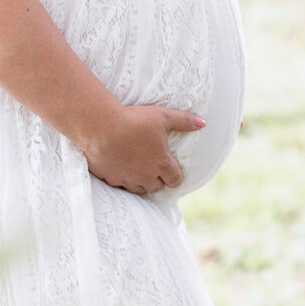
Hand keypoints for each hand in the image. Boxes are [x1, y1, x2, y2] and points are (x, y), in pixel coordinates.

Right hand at [82, 105, 205, 197]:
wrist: (101, 127)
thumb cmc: (134, 120)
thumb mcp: (162, 116)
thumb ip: (184, 121)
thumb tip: (203, 122)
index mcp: (162, 164)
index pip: (175, 180)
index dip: (174, 176)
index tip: (171, 169)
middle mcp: (146, 176)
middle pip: (157, 187)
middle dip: (157, 180)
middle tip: (153, 168)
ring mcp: (128, 179)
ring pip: (139, 189)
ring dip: (141, 182)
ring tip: (137, 169)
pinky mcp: (111, 179)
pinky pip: (120, 184)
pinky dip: (122, 178)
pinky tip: (119, 167)